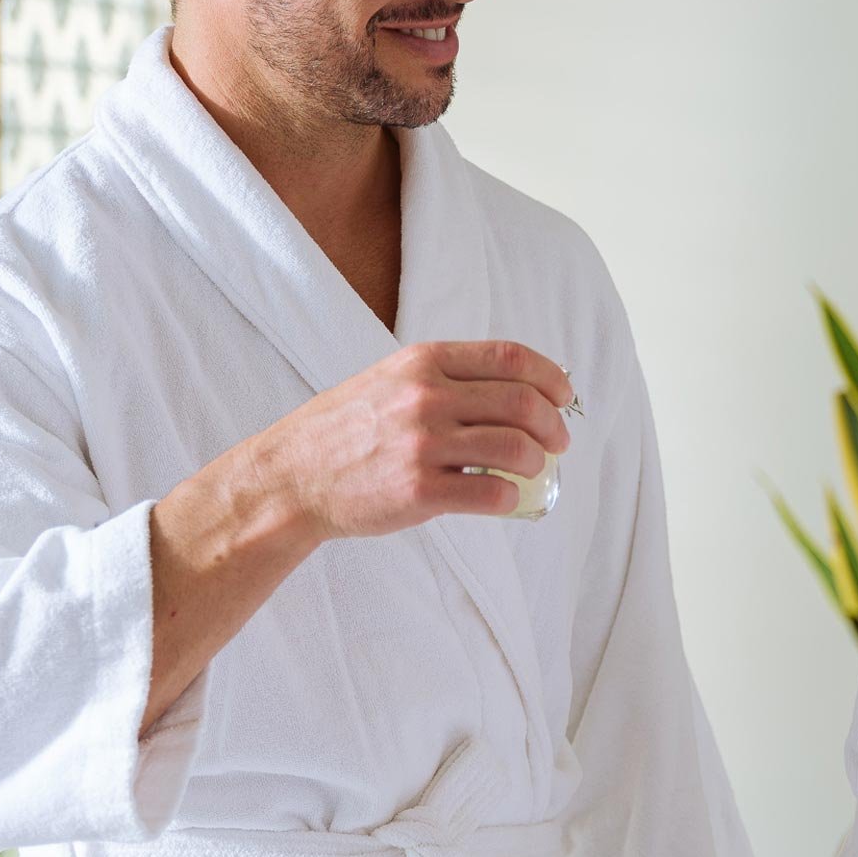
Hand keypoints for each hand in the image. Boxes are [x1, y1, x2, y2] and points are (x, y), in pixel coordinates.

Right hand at [274, 340, 574, 539]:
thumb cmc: (347, 429)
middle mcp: (426, 396)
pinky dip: (513, 497)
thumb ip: (446, 377)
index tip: (563, 397)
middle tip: (558, 444)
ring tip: (533, 471)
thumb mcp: (392, 379)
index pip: (512, 358)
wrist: (294, 476)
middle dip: (554, 426)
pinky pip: (492, 493)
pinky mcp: (420, 491)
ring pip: (516, 448)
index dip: (551, 378)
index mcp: (424, 361)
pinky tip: (508, 498)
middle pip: (524, 403)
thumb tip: (517, 388)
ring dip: (538, 463)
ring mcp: (423, 444)